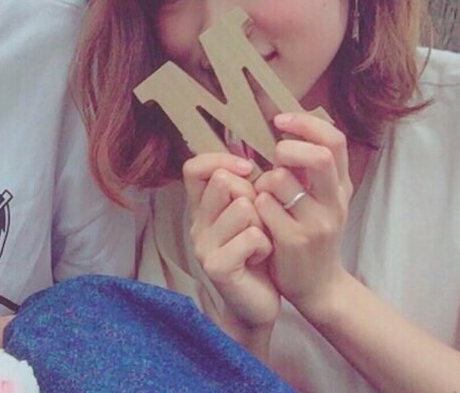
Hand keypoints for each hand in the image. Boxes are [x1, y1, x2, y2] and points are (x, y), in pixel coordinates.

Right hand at [183, 152, 280, 335]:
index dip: (220, 160)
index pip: (194, 167)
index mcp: (202, 206)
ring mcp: (203, 245)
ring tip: (260, 241)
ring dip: (262, 222)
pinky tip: (261, 257)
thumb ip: (244, 187)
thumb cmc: (258, 252)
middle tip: (258, 221)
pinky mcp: (216, 266)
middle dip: (252, 195)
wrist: (259, 303)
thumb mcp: (251, 213)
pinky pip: (252, 235)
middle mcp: (197, 223)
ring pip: (243, 206)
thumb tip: (250, 157)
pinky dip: (265, 244)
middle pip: (224, 181)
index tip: (248, 168)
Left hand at [254, 112, 352, 312]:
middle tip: (274, 157)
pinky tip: (259, 213)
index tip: (280, 120)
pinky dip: (256, 203)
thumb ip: (313, 167)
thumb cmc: (313, 232)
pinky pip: (264, 206)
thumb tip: (288, 125)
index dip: (306, 123)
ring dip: (264, 180)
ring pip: (281, 180)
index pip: (334, 140)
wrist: (319, 285)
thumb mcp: (324, 198)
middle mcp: (334, 202)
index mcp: (341, 185)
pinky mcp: (294, 241)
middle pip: (318, 157)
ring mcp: (316, 223)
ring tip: (264, 193)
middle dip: (288, 149)